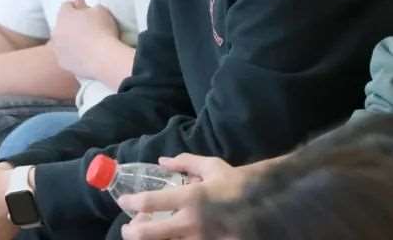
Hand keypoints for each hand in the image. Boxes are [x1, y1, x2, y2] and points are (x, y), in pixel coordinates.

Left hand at [49, 0, 119, 78]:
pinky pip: (65, 55)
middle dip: (71, 24)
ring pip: (61, 41)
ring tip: (86, 42)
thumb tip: (80, 3)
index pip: (66, 6)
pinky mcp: (62, 62)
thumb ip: (88, 6)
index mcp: (64, 15)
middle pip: (62, 24)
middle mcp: (56, 31)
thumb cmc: (103, 30)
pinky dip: (72, 54)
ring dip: (70, 39)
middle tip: (87, 27)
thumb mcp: (101, 11)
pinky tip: (85, 54)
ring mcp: (57, 48)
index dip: (76, 6)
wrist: (102, 58)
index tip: (84, 9)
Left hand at [119, 154, 250, 239]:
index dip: (132, 201)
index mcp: (192, 198)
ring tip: (145, 235)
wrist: (268, 206)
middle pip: (149, 234)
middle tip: (128, 228)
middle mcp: (192, 223)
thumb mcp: (213, 167)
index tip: (123, 201)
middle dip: (132, 232)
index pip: (151, 201)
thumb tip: (163, 161)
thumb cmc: (237, 184)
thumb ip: (186, 163)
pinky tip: (168, 239)